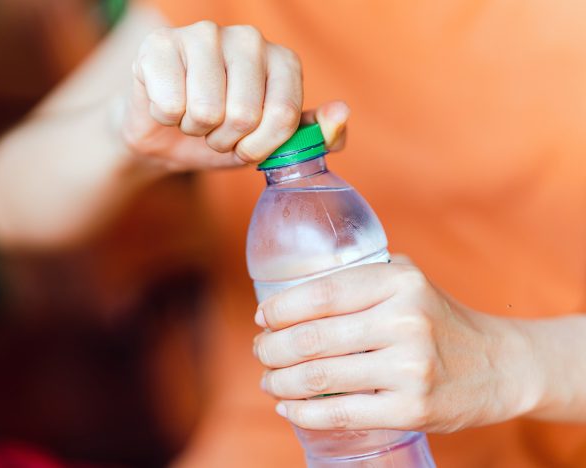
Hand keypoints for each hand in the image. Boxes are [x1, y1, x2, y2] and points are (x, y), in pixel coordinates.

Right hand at [121, 21, 348, 171]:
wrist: (168, 134)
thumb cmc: (226, 136)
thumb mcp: (274, 145)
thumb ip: (313, 136)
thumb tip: (340, 113)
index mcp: (283, 61)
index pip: (284, 115)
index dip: (260, 147)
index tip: (247, 148)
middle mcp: (248, 40)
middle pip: (245, 114)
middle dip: (226, 140)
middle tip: (217, 132)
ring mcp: (204, 35)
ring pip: (206, 110)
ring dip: (197, 130)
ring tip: (194, 118)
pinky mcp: (161, 44)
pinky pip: (170, 104)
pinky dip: (167, 118)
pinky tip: (169, 104)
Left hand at [253, 262, 538, 432]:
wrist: (499, 364)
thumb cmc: (438, 318)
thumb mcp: (408, 279)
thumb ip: (360, 276)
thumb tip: (291, 295)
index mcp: (400, 282)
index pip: (322, 293)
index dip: (281, 308)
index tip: (263, 318)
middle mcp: (406, 321)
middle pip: (312, 337)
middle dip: (272, 348)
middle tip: (261, 351)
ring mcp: (410, 368)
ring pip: (320, 377)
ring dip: (280, 380)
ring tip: (269, 379)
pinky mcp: (412, 409)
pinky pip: (340, 413)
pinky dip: (303, 413)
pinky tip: (288, 407)